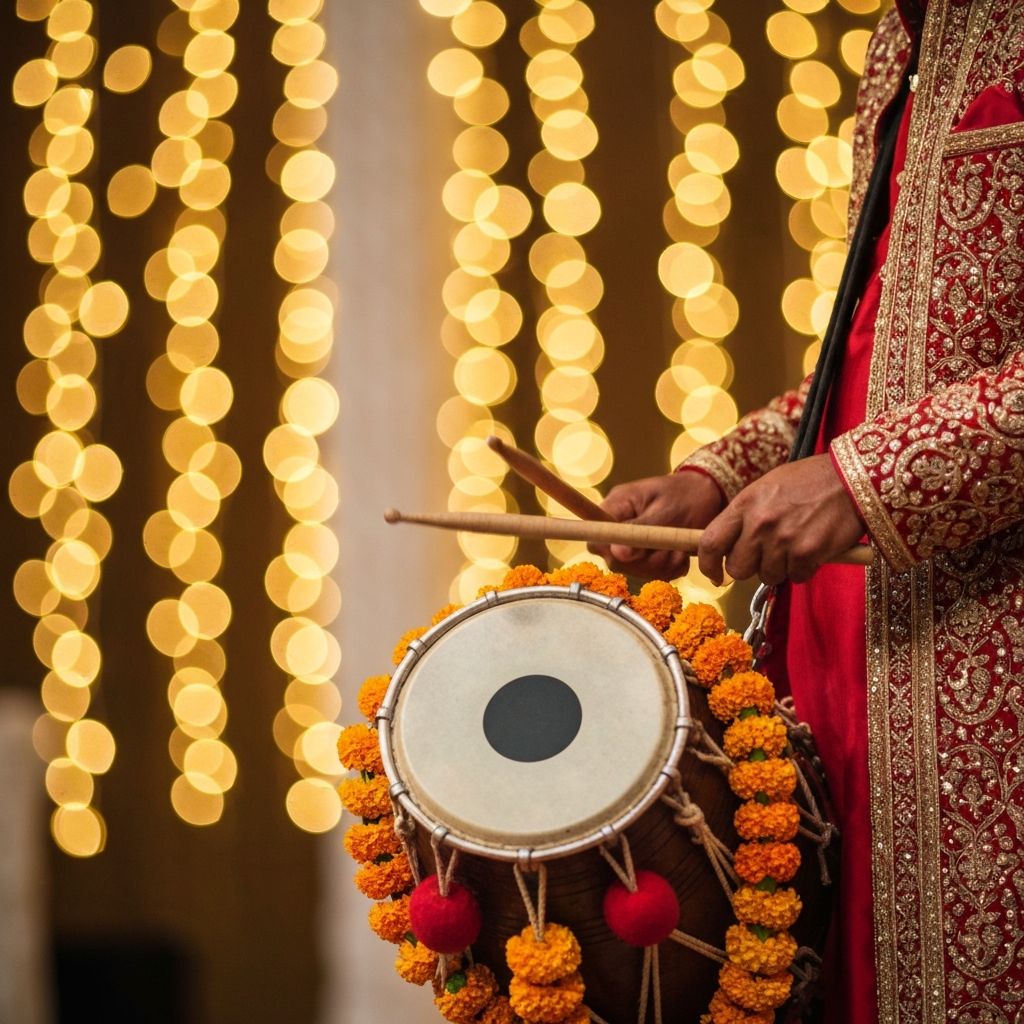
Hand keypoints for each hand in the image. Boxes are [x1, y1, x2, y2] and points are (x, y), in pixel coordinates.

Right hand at [589, 470, 725, 578]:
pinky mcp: (647, 555)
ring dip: (661, 565)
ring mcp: (632, 542)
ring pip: (635, 570)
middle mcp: (618, 526)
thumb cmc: (688, 495)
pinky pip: (652, 574)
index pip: (595, 536)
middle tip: (671, 549)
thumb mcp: (665, 510)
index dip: (610, 550)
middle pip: (615, 559)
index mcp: (616, 506)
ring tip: (679, 549)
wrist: (709, 495)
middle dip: (646, 561)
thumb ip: (640, 531)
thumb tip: (616, 553)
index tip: (634, 552)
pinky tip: (680, 555)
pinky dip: (669, 570)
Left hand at [697, 453, 865, 585]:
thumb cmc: (809, 481)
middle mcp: (760, 523)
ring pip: (768, 576)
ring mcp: (783, 539)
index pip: (710, 542)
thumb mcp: (766, 488)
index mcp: (745, 503)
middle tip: (766, 556)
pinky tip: (813, 548)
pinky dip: (805, 569)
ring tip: (795, 544)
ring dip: (781, 567)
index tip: (714, 574)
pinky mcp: (807, 553)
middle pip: (738, 568)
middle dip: (751, 567)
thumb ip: (745, 515)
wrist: (852, 477)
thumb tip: (728, 544)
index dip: (707, 565)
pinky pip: (796, 577)